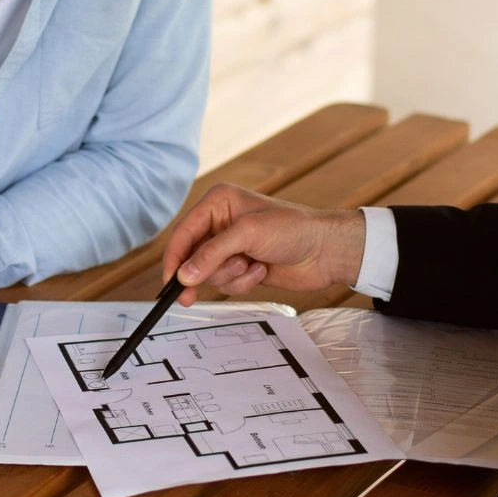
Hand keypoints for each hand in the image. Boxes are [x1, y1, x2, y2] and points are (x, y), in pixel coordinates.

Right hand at [161, 184, 366, 304]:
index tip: (170, 282)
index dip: (174, 258)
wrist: (326, 251)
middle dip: (206, 271)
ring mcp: (232, 246)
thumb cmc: (293, 229)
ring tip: (251, 265)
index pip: (183, 233)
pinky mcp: (242, 266)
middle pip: (192, 256)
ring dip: (230, 276)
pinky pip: (227, 283)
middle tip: (194, 293)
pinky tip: (262, 270)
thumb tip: (184, 274)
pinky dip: (242, 282)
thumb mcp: (248, 234)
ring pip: (209, 274)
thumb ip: (212, 254)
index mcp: (218, 203)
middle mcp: (221, 223)